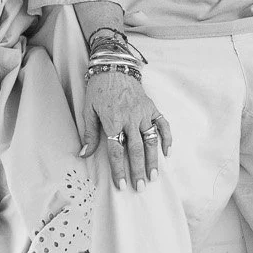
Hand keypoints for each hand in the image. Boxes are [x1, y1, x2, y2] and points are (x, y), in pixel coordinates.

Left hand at [80, 72, 171, 191]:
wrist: (114, 66)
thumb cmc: (98, 89)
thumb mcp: (88, 110)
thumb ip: (88, 133)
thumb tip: (84, 154)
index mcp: (113, 120)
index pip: (116, 150)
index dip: (119, 169)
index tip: (121, 185)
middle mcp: (130, 118)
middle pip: (136, 149)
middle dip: (138, 170)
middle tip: (140, 187)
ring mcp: (143, 113)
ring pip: (151, 140)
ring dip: (153, 160)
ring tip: (154, 176)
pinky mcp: (152, 107)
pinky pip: (162, 124)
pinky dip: (166, 138)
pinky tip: (167, 153)